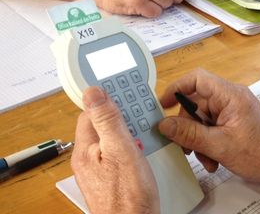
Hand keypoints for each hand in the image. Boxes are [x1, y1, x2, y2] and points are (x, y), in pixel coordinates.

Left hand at [71, 87, 158, 213]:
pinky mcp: (111, 180)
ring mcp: (99, 171)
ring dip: (130, 136)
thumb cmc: (128, 196)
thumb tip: (93, 92)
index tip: (125, 96)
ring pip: (113, 142)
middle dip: (123, 120)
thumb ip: (107, 120)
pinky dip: (132, 151)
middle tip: (141, 121)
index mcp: (85, 149)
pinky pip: (119, 156)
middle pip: (103, 127)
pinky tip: (144, 155)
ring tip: (146, 139)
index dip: (109, 102)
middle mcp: (88, 160)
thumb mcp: (121, 149)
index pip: (91, 112)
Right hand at [158, 69, 259, 190]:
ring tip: (206, 159)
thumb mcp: (219, 145)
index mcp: (230, 95)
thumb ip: (190, 134)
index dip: (176, 88)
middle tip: (184, 146)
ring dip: (199, 140)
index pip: (197, 79)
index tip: (162, 105)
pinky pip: (213, 127)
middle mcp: (231, 98)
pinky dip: (209, 143)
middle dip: (188, 127)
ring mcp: (234, 110)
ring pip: (203, 119)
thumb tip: (165, 124)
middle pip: (196, 103)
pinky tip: (214, 159)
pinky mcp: (236, 121)